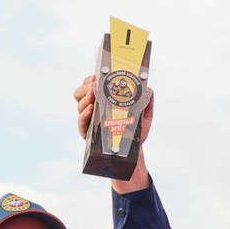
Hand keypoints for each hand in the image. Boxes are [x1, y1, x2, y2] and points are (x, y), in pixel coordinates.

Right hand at [73, 76, 154, 192]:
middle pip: (80, 94)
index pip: (90, 86)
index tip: (95, 77)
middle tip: (93, 86)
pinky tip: (91, 109)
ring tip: (93, 95)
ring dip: (85, 99)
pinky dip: (84, 115)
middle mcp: (94, 109)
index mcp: (104, 101)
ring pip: (80, 106)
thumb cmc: (136, 130)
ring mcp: (89, 120)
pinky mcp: (88, 133)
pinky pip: (81, 122)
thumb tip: (149, 90)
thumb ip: (147, 103)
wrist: (133, 151)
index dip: (90, 80)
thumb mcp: (144, 115)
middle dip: (85, 88)